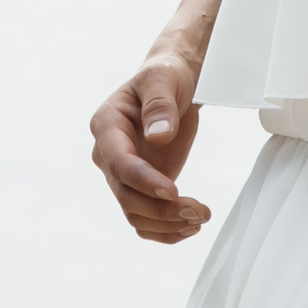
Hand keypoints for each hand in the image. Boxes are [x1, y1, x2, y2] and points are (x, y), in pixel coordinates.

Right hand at [88, 56, 209, 243]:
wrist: (174, 84)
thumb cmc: (165, 76)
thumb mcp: (164, 80)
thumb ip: (159, 105)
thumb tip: (158, 136)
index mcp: (107, 125)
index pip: (119, 163)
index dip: (144, 181)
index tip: (173, 190)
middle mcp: (109, 154)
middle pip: (126, 196)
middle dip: (161, 209)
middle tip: (198, 210)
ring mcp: (124, 173)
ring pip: (135, 214)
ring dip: (166, 224)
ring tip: (200, 218)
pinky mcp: (141, 186)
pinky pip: (145, 218)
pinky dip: (165, 230)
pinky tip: (190, 226)